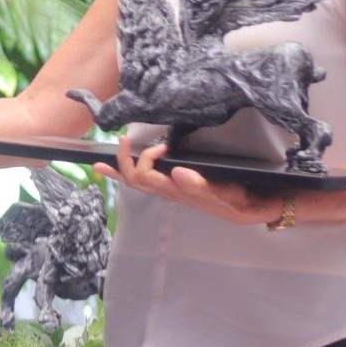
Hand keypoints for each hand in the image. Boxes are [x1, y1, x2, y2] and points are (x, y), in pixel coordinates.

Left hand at [99, 139, 284, 227]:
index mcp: (173, 190)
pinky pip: (145, 180)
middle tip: (123, 139)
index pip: (145, 176)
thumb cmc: (232, 197)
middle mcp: (166, 189)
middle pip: (134, 179)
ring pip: (135, 181)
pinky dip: (128, 174)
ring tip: (101, 164)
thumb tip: (176, 172)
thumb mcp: (220, 190)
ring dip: (119, 170)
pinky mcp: (172, 185)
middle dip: (123, 161)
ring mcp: (167, 188)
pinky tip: (118, 172)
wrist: (244, 207)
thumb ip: (199, 184)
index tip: (162, 146)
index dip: (146, 160)